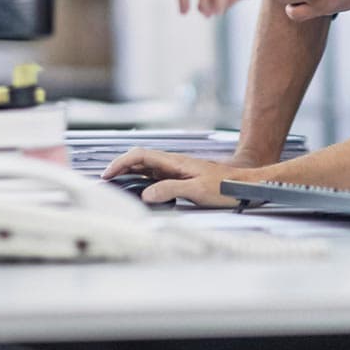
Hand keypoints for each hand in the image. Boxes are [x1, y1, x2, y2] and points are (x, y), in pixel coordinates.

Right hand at [101, 147, 249, 207]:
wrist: (245, 185)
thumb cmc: (226, 186)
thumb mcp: (197, 190)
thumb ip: (170, 190)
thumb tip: (145, 194)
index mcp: (175, 161)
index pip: (141, 155)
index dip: (121, 163)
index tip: (107, 174)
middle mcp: (173, 163)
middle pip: (140, 160)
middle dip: (120, 168)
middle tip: (104, 183)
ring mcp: (176, 170)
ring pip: (146, 168)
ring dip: (129, 175)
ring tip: (115, 187)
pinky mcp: (181, 178)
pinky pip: (155, 177)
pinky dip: (141, 182)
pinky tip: (138, 191)